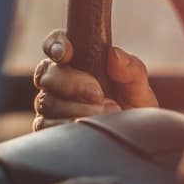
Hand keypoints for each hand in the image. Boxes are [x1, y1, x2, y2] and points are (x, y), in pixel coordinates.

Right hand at [31, 30, 158, 130]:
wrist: (133, 138)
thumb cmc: (134, 108)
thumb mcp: (138, 88)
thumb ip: (130, 69)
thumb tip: (115, 53)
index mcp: (77, 62)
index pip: (55, 45)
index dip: (55, 45)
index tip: (67, 54)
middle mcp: (59, 82)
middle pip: (47, 74)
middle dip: (72, 83)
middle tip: (98, 94)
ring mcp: (52, 106)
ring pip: (46, 101)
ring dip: (76, 108)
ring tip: (107, 113)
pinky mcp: (50, 128)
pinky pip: (45, 125)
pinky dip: (67, 124)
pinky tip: (88, 125)